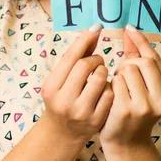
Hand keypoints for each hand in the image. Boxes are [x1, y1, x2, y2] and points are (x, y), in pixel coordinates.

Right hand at [40, 26, 113, 145]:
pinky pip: (109, 94)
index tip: (97, 27)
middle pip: (85, 65)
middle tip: (98, 61)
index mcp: (51, 87)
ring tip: (100, 74)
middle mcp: (63, 100)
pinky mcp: (96, 120)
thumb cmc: (62, 99)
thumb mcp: (60, 80)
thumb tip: (93, 31)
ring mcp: (80, 111)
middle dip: (95, 59)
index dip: (84, 39)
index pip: (70, 57)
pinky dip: (109, 87)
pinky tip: (104, 90)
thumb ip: (75, 58)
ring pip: (100, 78)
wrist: (62, 133)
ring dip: (103, 71)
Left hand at [99, 25, 160, 151]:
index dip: (140, 41)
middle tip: (123, 74)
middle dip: (128, 63)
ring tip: (119, 87)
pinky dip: (111, 85)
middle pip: (142, 61)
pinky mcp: (126, 110)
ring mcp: (145, 107)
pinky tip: (112, 95)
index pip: (154, 58)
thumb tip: (131, 30)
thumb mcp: (142, 85)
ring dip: (119, 74)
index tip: (129, 28)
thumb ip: (137, 57)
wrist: (126, 143)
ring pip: (128, 70)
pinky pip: (115, 82)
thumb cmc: (133, 109)